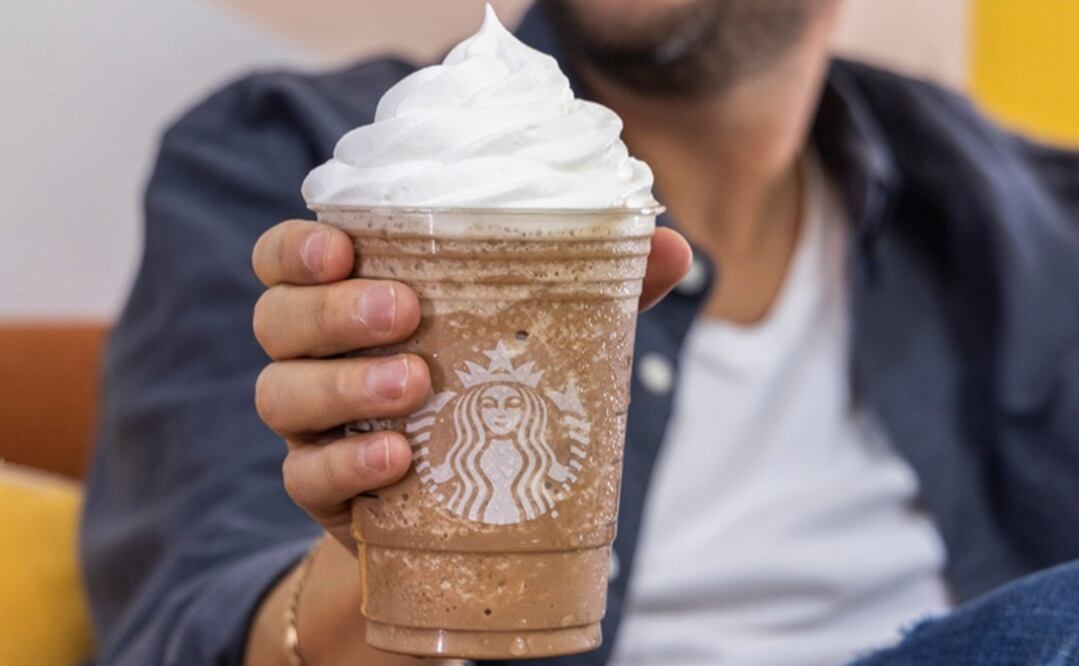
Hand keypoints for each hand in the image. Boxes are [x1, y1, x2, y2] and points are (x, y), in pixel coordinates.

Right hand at [245, 219, 689, 664]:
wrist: (469, 510)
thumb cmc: (495, 396)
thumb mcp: (543, 340)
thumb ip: (599, 291)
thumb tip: (673, 245)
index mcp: (353, 300)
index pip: (288, 259)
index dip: (296, 248)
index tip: (341, 246)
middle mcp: (318, 357)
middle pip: (277, 320)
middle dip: (331, 310)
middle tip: (404, 312)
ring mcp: (313, 428)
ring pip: (279, 395)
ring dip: (343, 385)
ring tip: (416, 386)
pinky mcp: (324, 493)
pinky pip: (305, 477)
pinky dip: (346, 465)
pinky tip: (397, 460)